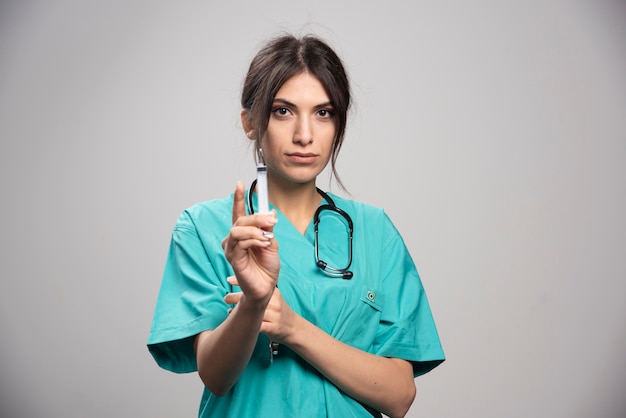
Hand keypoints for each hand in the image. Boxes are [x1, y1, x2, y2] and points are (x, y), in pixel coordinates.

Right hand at [222, 182, 279, 303]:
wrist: (266, 286)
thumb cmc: (267, 267)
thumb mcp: (272, 243)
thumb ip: (268, 228)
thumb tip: (270, 213)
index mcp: (244, 234)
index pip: (238, 213)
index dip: (238, 198)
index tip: (240, 184)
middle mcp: (234, 239)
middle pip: (240, 219)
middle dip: (257, 217)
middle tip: (272, 220)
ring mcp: (231, 248)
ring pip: (238, 229)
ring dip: (255, 229)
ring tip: (267, 236)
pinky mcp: (232, 258)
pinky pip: (241, 242)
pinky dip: (254, 240)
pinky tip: (263, 243)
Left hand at [225, 276, 297, 345]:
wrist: (294, 328)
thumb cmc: (280, 311)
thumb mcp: (275, 297)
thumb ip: (262, 290)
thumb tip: (244, 281)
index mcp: (274, 293)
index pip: (257, 283)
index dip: (242, 280)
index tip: (229, 280)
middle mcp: (274, 303)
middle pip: (252, 297)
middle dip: (235, 297)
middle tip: (225, 297)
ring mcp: (274, 315)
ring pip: (253, 311)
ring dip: (238, 311)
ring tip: (228, 310)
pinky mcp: (273, 327)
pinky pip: (257, 325)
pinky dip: (245, 323)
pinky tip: (238, 322)